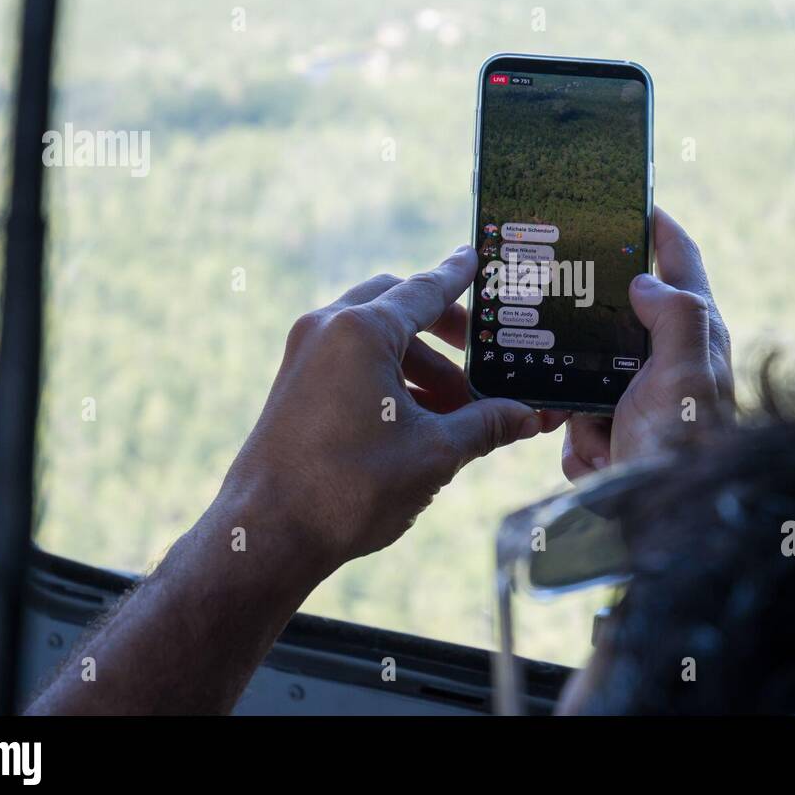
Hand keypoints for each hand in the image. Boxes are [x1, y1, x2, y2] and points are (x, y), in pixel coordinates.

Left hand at [219, 245, 567, 577]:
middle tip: (481, 357)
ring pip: (376, 338)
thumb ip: (486, 424)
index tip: (476, 258)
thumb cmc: (348, 488)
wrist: (268, 536)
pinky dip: (390, 378)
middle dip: (444, 331)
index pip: (425, 289)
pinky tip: (420, 420)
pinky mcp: (294, 385)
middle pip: (398, 307)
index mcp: (361, 330)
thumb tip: (526, 417)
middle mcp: (327, 329)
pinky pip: (352, 362)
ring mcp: (304, 356)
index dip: (459, 276)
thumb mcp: (435, 452)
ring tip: (460, 409)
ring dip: (421, 364)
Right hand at [562, 209, 733, 478]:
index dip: (659, 226)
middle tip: (565, 328)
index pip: (681, 260)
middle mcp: (669, 362)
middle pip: (618, 319)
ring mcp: (639, 400)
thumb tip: (645, 281)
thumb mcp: (685, 375)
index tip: (632, 197)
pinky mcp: (616, 434)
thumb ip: (676, 316)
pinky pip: (578, 422)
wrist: (666, 526)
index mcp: (695, 335)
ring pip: (586, 374)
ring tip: (600, 431)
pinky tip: (600, 460)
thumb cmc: (683, 446)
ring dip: (583, 408)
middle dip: (590, 336)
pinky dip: (583, 443)